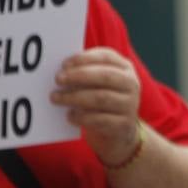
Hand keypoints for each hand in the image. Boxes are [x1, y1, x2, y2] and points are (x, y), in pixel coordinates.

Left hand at [50, 47, 140, 166]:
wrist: (119, 130)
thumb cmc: (102, 99)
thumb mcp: (99, 83)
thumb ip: (86, 72)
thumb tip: (62, 70)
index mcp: (125, 68)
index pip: (107, 57)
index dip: (84, 59)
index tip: (64, 64)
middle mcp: (131, 84)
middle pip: (105, 76)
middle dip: (79, 76)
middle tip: (58, 79)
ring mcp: (130, 105)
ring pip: (101, 98)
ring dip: (74, 97)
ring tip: (56, 98)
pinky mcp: (124, 124)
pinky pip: (100, 119)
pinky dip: (81, 117)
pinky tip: (70, 115)